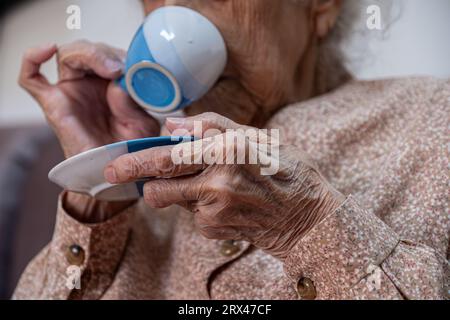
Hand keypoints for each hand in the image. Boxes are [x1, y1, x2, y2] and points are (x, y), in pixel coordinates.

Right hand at [19, 41, 159, 221]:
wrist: (115, 176)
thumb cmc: (130, 148)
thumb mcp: (143, 124)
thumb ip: (134, 104)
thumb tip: (116, 85)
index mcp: (112, 83)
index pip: (111, 54)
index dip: (122, 54)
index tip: (136, 66)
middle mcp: (90, 84)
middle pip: (88, 50)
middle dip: (105, 53)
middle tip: (120, 69)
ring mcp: (71, 92)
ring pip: (69, 55)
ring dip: (88, 54)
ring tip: (109, 69)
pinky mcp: (54, 104)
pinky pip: (31, 78)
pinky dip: (32, 58)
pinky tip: (47, 49)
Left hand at [104, 112, 344, 259]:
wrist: (307, 218)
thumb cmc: (286, 171)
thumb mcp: (257, 136)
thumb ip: (212, 126)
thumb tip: (171, 126)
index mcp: (229, 152)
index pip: (170, 158)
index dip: (137, 161)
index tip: (115, 165)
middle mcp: (219, 183)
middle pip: (160, 186)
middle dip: (137, 179)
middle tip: (117, 172)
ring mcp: (216, 212)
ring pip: (175, 199)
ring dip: (178, 189)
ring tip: (208, 182)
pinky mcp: (214, 230)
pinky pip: (191, 214)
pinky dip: (198, 204)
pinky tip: (223, 200)